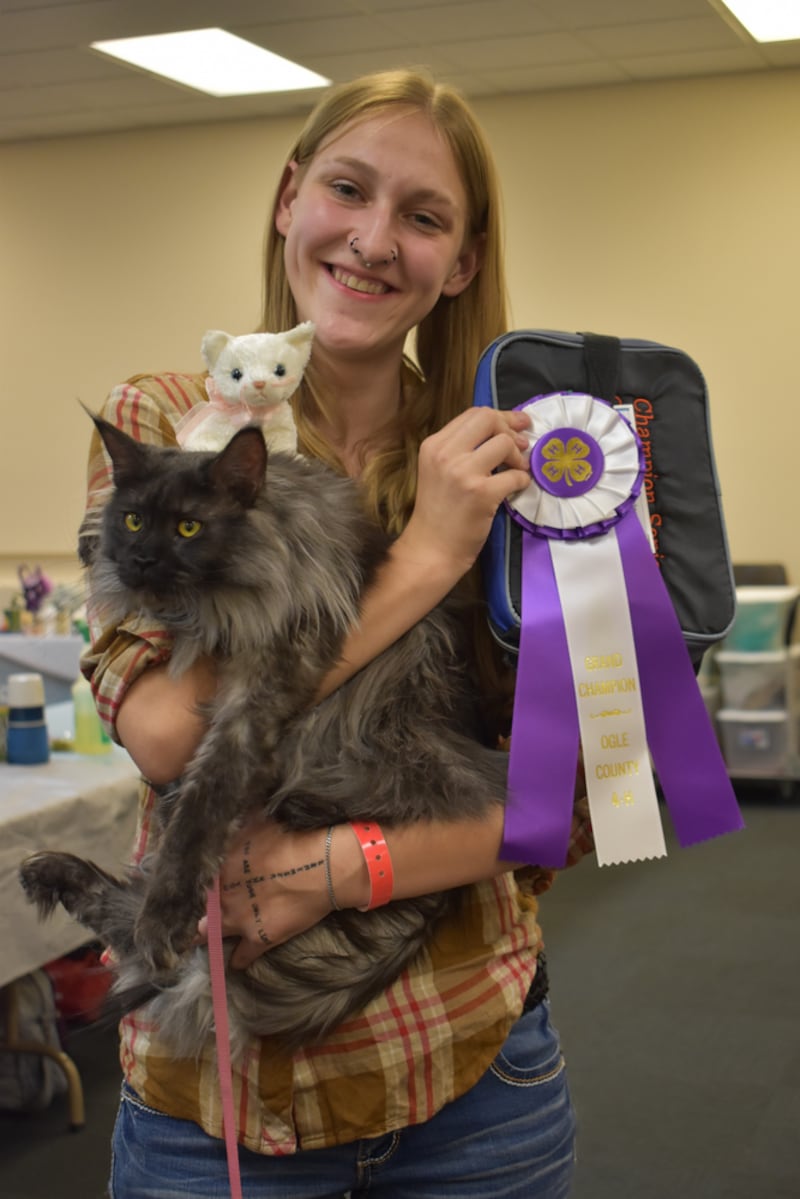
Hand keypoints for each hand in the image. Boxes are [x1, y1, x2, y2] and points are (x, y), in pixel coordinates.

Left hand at [196, 818, 362, 969]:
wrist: (325, 865)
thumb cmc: (292, 835)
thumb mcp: (257, 819)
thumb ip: (235, 824)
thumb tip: (223, 813)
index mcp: (217, 864)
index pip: (189, 878)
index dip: (188, 882)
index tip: (185, 884)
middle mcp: (220, 894)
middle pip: (193, 908)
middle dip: (191, 910)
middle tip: (190, 911)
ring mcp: (237, 919)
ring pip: (208, 935)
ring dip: (206, 935)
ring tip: (204, 936)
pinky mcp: (259, 939)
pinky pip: (240, 957)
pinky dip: (238, 959)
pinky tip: (235, 960)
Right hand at [406, 407, 531, 576]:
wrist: (431, 550)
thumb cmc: (438, 513)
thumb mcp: (439, 471)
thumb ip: (462, 450)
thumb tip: (503, 431)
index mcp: (434, 445)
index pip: (473, 414)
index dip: (500, 417)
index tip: (516, 427)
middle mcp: (445, 454)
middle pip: (488, 419)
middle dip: (510, 429)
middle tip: (521, 446)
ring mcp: (463, 473)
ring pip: (504, 442)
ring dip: (518, 456)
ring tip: (517, 470)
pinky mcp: (481, 494)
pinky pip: (515, 475)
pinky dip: (523, 480)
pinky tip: (517, 488)